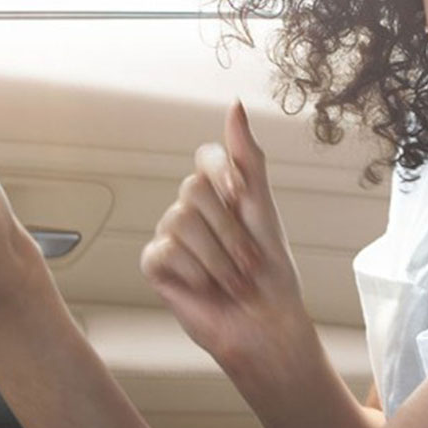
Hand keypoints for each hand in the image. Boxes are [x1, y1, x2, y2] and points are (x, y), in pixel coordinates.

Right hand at [140, 101, 311, 374]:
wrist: (264, 322)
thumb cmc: (270, 272)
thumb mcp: (263, 207)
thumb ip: (247, 157)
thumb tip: (235, 106)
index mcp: (219, 193)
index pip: (207, 159)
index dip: (226, 179)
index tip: (244, 203)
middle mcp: (191, 209)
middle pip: (193, 190)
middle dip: (229, 231)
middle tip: (246, 259)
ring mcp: (170, 235)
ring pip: (180, 222)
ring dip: (217, 259)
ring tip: (231, 279)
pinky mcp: (156, 263)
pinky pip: (164, 251)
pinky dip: (194, 273)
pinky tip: (204, 286)